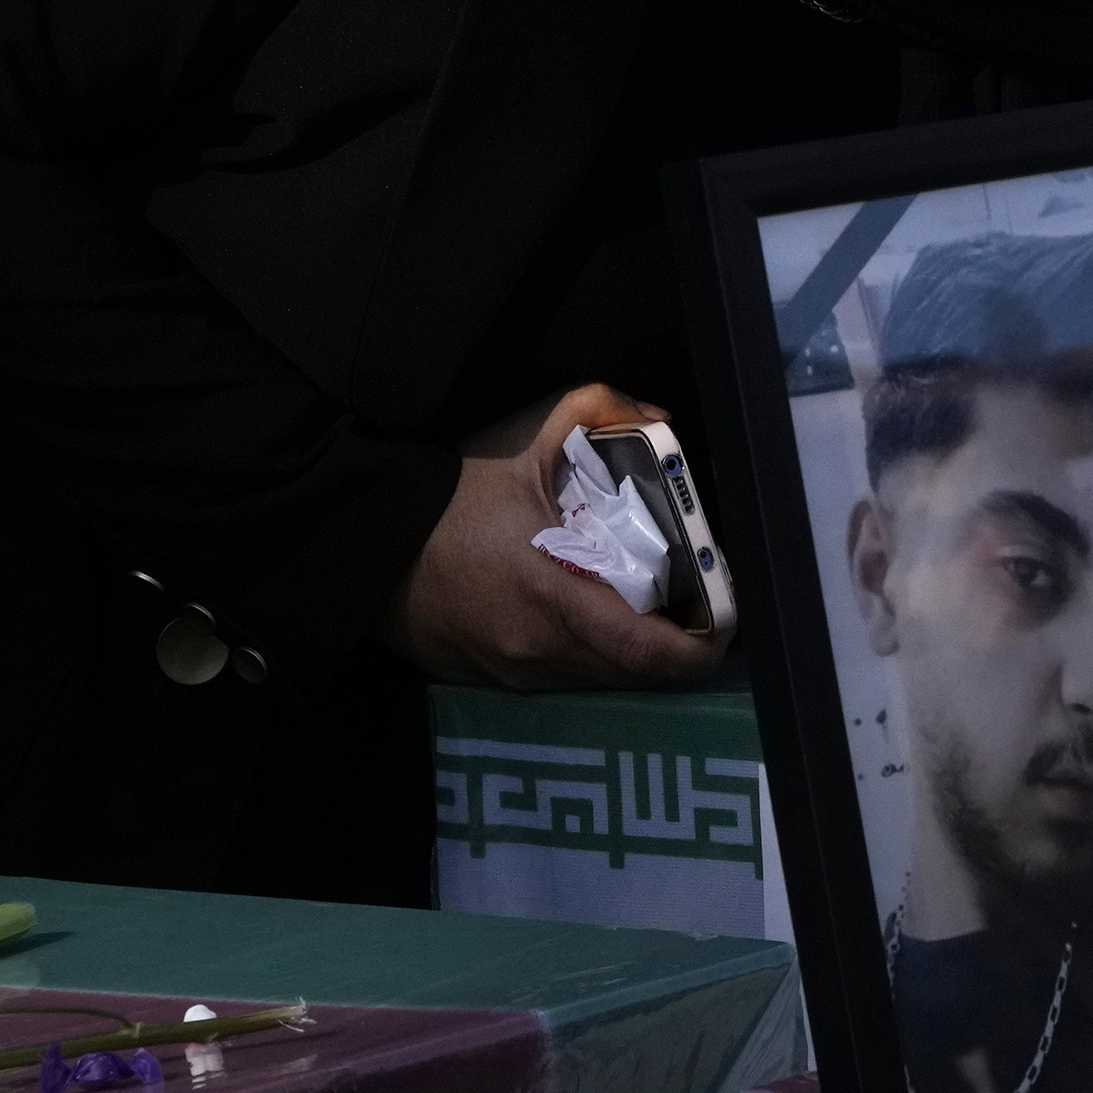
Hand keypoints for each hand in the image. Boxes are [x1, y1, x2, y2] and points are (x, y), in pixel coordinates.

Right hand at [392, 384, 729, 690]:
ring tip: (654, 609)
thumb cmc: (449, 499)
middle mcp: (540, 651)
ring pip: (603, 679)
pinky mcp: (495, 681)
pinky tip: (595, 615)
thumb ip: (599, 410)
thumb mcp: (525, 439)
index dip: (701, 647)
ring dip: (636, 652)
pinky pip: (565, 678)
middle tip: (699, 607)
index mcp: (554, 598)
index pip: (649, 652)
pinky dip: (593, 654)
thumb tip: (658, 420)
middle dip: (677, 646)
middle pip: (637, 673)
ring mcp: (516, 674)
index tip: (726, 621)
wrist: (366, 547)